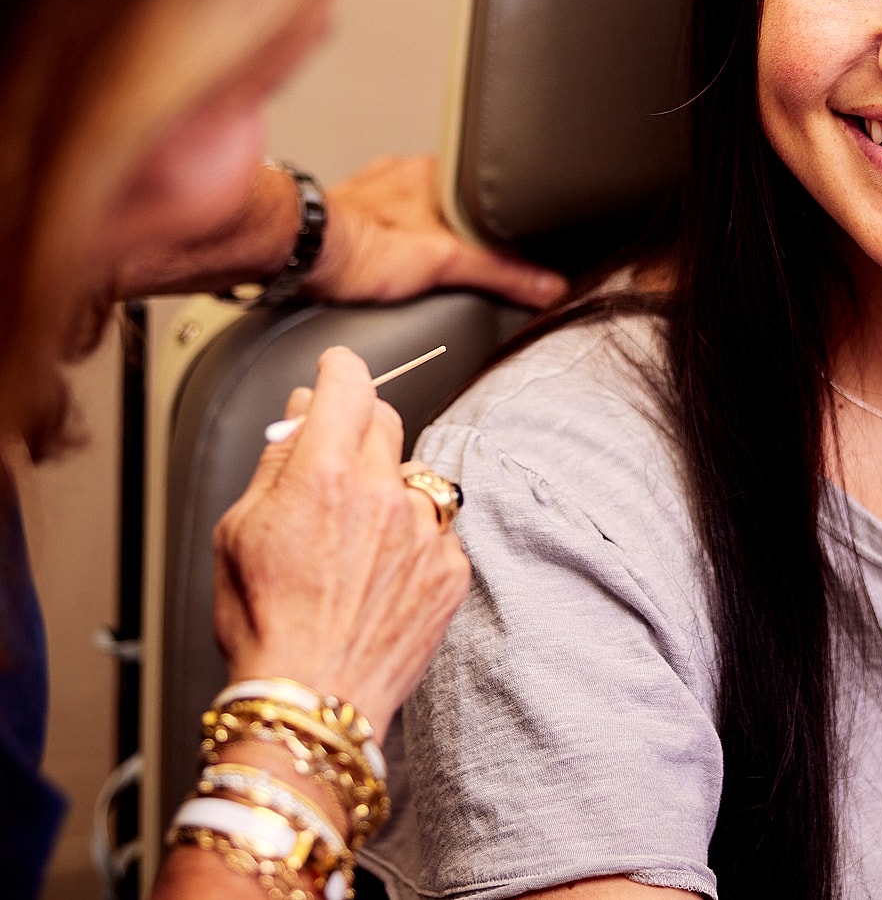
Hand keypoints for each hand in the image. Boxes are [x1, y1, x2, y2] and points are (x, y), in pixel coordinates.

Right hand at [212, 345, 469, 731]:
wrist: (312, 704)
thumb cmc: (265, 625)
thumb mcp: (238, 531)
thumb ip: (276, 460)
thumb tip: (302, 413)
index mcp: (325, 475)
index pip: (348, 383)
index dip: (340, 369)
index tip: (335, 371)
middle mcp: (383, 494)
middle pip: (384, 419)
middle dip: (357, 428)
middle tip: (332, 466)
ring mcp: (425, 531)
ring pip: (413, 475)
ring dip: (389, 490)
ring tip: (355, 545)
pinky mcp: (451, 567)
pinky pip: (437, 527)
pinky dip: (413, 539)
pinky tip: (380, 576)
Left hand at [306, 153, 566, 306]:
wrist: (299, 251)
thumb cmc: (362, 245)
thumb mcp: (447, 262)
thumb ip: (501, 273)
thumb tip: (546, 284)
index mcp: (433, 172)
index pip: (480, 187)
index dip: (494, 215)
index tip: (503, 238)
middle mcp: (402, 173)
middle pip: (447, 201)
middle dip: (455, 229)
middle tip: (459, 259)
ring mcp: (373, 189)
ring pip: (411, 210)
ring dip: (418, 234)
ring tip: (421, 264)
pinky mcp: (348, 211)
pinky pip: (381, 222)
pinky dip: (388, 241)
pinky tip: (386, 262)